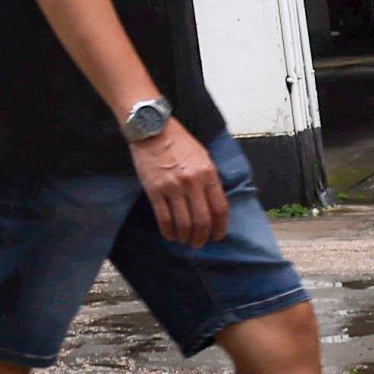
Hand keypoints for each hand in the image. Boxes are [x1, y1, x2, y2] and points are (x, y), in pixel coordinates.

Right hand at [133, 123, 223, 245]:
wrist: (153, 130)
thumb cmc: (180, 142)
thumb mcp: (203, 156)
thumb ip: (210, 179)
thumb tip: (214, 205)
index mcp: (208, 173)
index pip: (220, 208)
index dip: (220, 227)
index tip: (217, 236)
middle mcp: (192, 182)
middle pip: (202, 220)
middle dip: (202, 237)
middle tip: (199, 243)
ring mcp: (173, 187)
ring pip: (183, 223)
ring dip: (185, 237)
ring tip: (184, 240)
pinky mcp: (155, 191)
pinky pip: (164, 219)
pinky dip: (168, 232)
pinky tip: (170, 235)